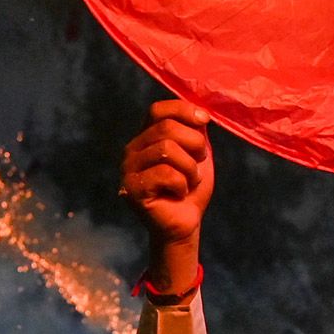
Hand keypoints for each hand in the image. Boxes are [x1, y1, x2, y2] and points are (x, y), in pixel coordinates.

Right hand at [121, 100, 213, 290]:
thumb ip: (195, 130)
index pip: (158, 110)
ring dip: (190, 168)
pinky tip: (178, 194)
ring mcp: (128, 169)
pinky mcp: (132, 189)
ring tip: (190, 181)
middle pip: (166, 129)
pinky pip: (166, 174)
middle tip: (199, 162)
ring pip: (167, 150)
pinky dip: (182, 184)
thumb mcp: (198, 153)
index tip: (204, 120)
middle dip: (194, 144)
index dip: (183, 110)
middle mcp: (132, 149)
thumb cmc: (191, 188)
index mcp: (145, 137)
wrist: (185, 223)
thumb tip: (199, 111)